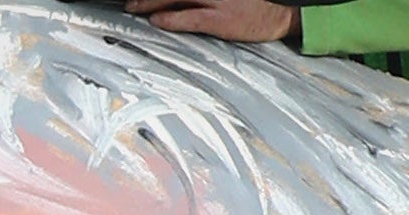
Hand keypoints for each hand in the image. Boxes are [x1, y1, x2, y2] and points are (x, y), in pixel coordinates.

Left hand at [118, 0, 302, 37]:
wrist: (278, 15)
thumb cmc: (250, 5)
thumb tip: (174, 4)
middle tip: (130, 1)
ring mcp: (218, 1)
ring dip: (152, 3)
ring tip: (135, 8)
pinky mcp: (222, 19)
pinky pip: (191, 17)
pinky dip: (171, 18)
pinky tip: (157, 20)